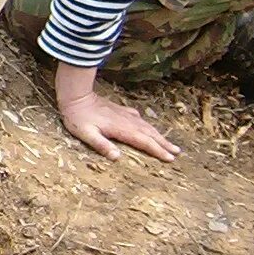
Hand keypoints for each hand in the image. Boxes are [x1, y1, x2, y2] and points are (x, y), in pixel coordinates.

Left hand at [57, 88, 180, 161]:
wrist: (76, 95)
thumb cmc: (78, 117)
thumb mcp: (86, 134)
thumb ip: (101, 145)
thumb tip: (117, 157)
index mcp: (121, 129)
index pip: (144, 142)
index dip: (158, 151)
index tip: (170, 159)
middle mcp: (127, 121)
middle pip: (150, 134)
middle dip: (164, 144)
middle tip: (177, 152)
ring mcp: (124, 114)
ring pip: (146, 125)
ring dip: (159, 135)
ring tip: (169, 142)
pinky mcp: (120, 110)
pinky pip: (138, 118)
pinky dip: (146, 124)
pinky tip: (146, 124)